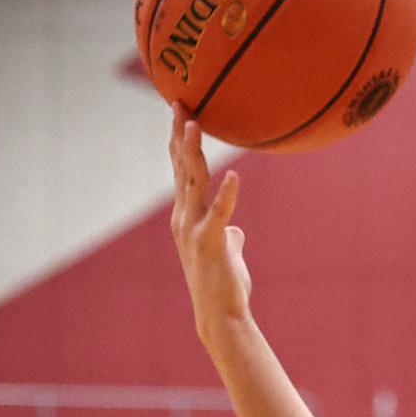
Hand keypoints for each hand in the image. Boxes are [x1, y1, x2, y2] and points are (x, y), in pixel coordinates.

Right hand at [168, 105, 249, 339]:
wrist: (220, 314)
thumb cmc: (222, 283)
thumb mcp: (225, 251)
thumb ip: (227, 234)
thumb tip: (236, 230)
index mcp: (187, 215)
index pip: (180, 169)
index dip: (180, 140)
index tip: (180, 111)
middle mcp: (184, 217)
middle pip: (180, 167)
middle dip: (180, 134)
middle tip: (179, 102)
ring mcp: (194, 229)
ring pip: (192, 183)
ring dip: (193, 152)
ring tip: (196, 124)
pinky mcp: (210, 243)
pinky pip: (220, 214)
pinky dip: (227, 194)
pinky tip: (236, 175)